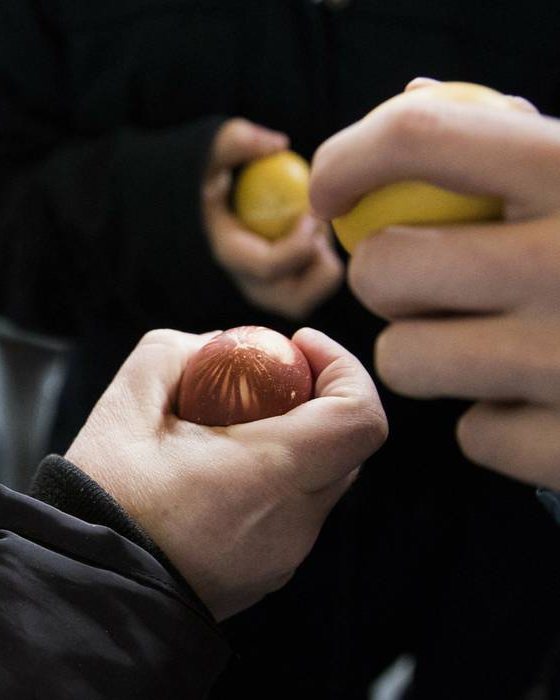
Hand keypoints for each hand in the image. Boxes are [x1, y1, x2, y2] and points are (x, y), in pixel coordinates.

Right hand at [66, 328, 386, 620]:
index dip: (343, 368)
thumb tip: (213, 349)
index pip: (361, 418)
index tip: (296, 348)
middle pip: (344, 447)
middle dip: (311, 402)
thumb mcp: (123, 407)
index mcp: (270, 475)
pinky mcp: (265, 577)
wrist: (86, 593)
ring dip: (287, 447)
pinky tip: (208, 483)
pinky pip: (289, 517)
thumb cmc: (104, 503)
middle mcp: (294, 523)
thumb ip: (171, 354)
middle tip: (254, 386)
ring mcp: (283, 558)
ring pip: (316, 484)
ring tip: (217, 439)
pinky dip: (268, 486)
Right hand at [202, 119, 343, 320]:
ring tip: (315, 228)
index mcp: (229, 255)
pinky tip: (317, 233)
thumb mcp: (213, 150)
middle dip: (317, 259)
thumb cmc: (215, 173)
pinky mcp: (290, 289)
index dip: (299, 244)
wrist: (215, 206)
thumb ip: (237, 141)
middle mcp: (250, 286)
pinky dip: (328, 261)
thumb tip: (278, 144)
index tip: (311, 213)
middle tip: (317, 224)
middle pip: (296, 300)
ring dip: (324, 260)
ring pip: (313, 295)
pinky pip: (321, 285)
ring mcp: (271, 293)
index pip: (268, 268)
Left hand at [311, 78, 559, 489]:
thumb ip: (518, 135)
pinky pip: (473, 433)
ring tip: (491, 343)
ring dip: (428, 353)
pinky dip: (499, 421)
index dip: (346, 162)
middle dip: (387, 278)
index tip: (331, 195)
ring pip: (403, 361)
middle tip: (429, 284)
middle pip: (383, 271)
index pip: (418, 139)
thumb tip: (415, 96)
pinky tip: (548, 398)